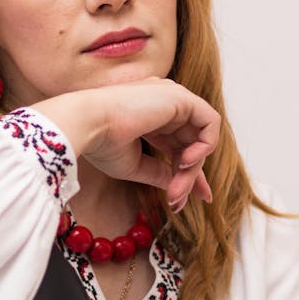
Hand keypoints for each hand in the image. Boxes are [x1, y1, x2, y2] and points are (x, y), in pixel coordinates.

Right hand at [32, 78, 219, 208]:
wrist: (87, 124)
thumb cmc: (101, 143)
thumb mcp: (134, 165)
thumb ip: (159, 172)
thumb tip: (178, 186)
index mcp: (149, 114)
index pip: (178, 143)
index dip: (188, 170)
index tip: (194, 198)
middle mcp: (163, 103)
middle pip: (190, 144)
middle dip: (188, 176)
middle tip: (176, 201)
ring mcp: (173, 97)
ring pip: (200, 138)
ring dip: (193, 168)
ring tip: (176, 188)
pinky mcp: (182, 98)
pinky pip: (211, 123)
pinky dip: (205, 146)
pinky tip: (185, 163)